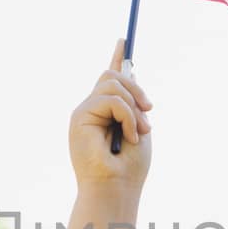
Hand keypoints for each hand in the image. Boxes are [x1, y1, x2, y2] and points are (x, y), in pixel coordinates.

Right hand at [68, 40, 152, 190]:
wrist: (115, 188)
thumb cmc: (129, 167)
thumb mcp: (139, 128)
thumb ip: (132, 103)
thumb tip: (130, 73)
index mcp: (107, 113)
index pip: (109, 80)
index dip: (117, 58)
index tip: (124, 40)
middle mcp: (92, 109)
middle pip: (112, 75)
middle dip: (135, 88)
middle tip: (149, 112)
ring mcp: (84, 112)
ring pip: (111, 83)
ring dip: (133, 106)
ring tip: (138, 131)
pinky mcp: (78, 116)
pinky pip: (109, 99)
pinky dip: (126, 115)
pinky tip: (129, 135)